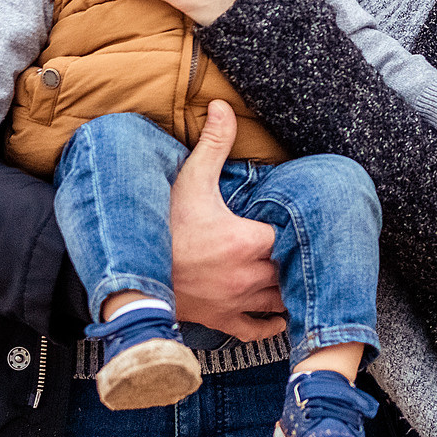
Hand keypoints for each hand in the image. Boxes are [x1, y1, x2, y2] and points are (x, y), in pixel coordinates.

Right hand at [168, 100, 286, 338]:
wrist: (127, 279)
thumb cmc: (160, 228)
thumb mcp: (189, 180)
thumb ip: (213, 144)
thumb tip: (223, 107)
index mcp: (247, 242)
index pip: (294, 237)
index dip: (303, 228)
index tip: (308, 217)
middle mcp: (248, 277)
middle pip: (293, 270)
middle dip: (301, 258)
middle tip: (309, 245)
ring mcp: (235, 302)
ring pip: (281, 301)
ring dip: (292, 289)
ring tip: (301, 276)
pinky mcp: (219, 319)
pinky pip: (255, 329)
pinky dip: (272, 324)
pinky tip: (279, 315)